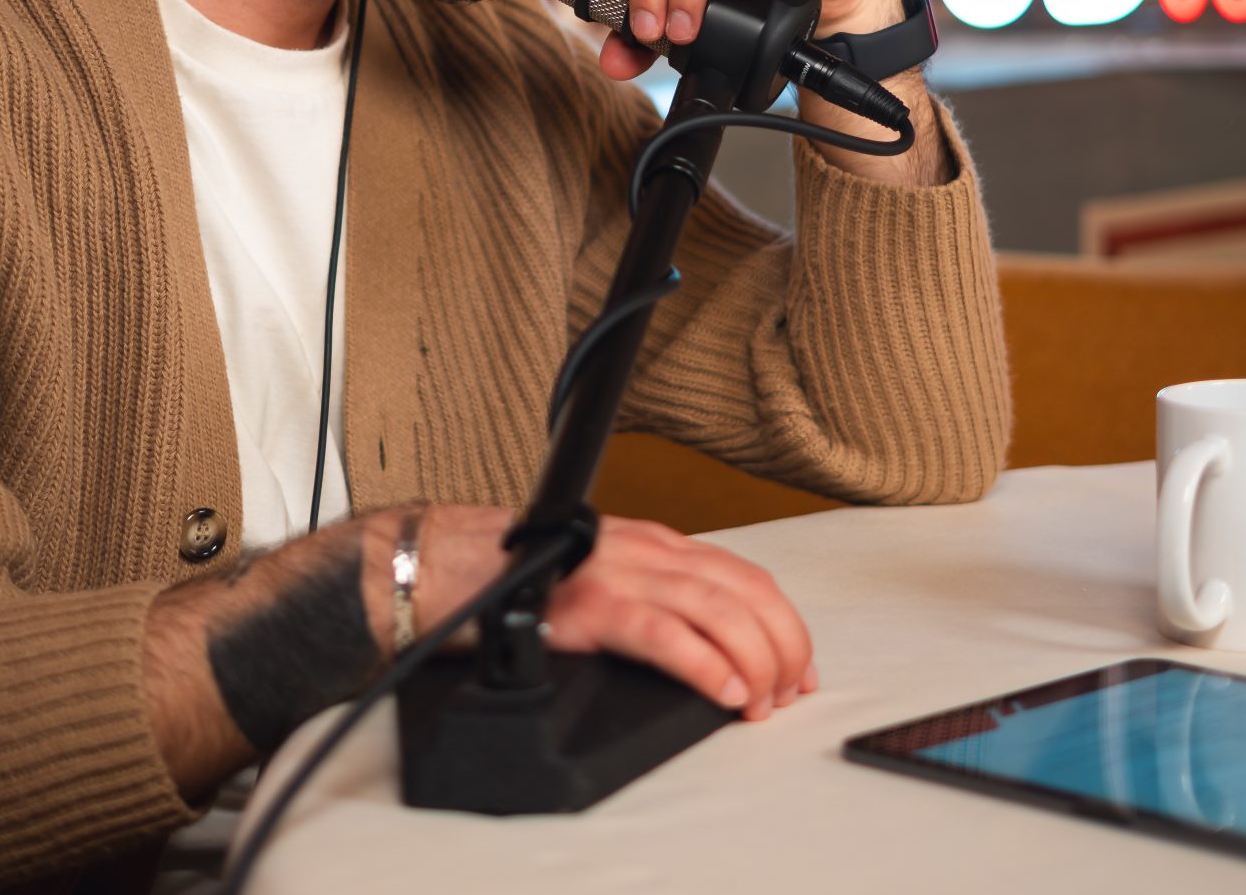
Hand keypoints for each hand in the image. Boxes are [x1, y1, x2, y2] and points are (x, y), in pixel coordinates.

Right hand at [402, 506, 817, 718]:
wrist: (445, 567)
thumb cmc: (516, 580)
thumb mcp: (602, 582)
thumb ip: (652, 604)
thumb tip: (710, 656)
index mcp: (654, 545)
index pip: (745, 577)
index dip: (786, 624)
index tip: (800, 667)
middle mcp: (644, 551)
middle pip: (745, 592)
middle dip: (782, 646)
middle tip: (787, 692)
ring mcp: (616, 574)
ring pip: (717, 610)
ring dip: (754, 660)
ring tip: (761, 700)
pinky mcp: (588, 607)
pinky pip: (664, 634)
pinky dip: (705, 665)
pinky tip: (723, 692)